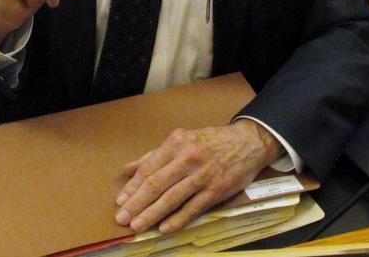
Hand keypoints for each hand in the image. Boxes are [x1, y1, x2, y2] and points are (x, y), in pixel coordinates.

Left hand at [114, 119, 282, 233]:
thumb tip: (128, 168)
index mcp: (177, 142)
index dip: (132, 187)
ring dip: (152, 214)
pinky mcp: (216, 190)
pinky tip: (164, 228)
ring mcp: (203, 175)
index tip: (120, 201)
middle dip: (136, 203)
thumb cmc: (211, 142)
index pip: (149, 168)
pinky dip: (177, 219)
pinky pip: (193, 208)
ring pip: (172, 198)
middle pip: (156, 184)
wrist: (248, 142)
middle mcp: (188, 157)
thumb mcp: (183, 140)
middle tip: (121, 218)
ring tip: (137, 226)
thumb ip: (154, 155)